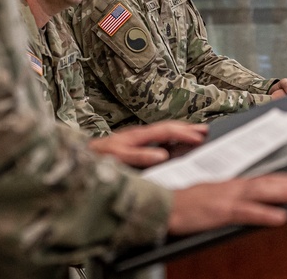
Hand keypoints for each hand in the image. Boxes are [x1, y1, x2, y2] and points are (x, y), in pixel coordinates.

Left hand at [88, 121, 207, 167]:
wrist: (80, 157)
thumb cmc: (97, 158)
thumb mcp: (118, 157)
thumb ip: (139, 156)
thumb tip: (162, 155)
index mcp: (138, 135)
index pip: (166, 131)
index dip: (184, 133)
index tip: (200, 137)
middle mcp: (139, 134)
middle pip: (168, 128)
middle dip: (187, 128)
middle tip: (206, 130)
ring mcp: (137, 139)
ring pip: (164, 133)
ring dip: (181, 133)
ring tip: (197, 134)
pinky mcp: (134, 146)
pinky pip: (158, 140)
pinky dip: (172, 140)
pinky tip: (177, 146)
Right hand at [167, 173, 286, 234]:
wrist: (162, 206)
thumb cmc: (184, 204)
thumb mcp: (210, 196)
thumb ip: (229, 196)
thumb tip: (247, 199)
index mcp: (230, 184)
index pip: (263, 179)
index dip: (285, 178)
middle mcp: (232, 187)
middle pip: (267, 182)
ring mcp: (227, 198)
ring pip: (262, 193)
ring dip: (286, 192)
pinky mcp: (220, 212)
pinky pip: (246, 213)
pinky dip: (264, 214)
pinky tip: (281, 217)